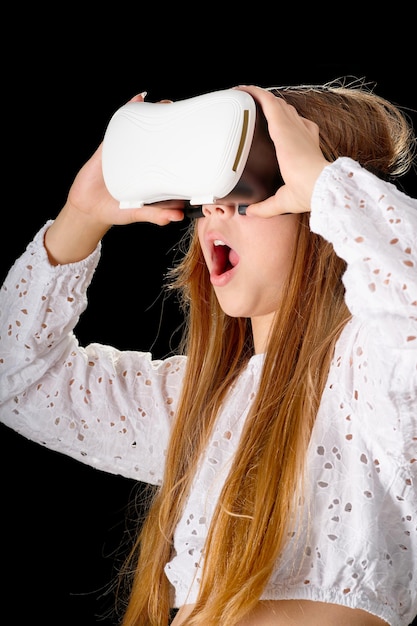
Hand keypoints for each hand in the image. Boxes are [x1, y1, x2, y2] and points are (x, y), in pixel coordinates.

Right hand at [67, 92, 184, 228]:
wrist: (87, 208)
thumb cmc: (116, 211)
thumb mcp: (137, 213)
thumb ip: (155, 215)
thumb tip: (177, 217)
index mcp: (153, 175)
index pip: (172, 159)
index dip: (185, 148)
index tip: (199, 138)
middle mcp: (142, 161)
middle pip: (160, 139)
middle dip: (172, 125)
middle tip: (184, 114)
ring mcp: (127, 151)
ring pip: (143, 129)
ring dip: (154, 113)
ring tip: (166, 104)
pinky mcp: (111, 145)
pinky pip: (121, 125)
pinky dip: (129, 110)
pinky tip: (138, 99)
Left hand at [235, 85, 329, 216]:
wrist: (319, 185)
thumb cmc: (310, 192)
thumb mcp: (284, 200)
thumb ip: (266, 206)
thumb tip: (251, 212)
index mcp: (306, 147)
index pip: (296, 129)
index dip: (284, 124)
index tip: (272, 124)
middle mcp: (301, 132)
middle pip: (284, 112)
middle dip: (269, 108)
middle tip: (251, 109)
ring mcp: (292, 125)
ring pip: (274, 103)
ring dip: (258, 97)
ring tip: (242, 96)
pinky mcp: (282, 123)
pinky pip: (265, 100)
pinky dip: (253, 92)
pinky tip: (240, 90)